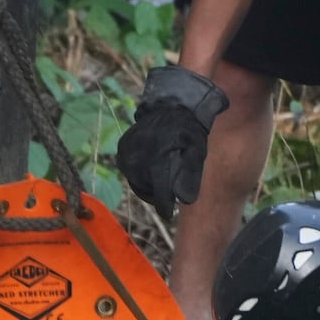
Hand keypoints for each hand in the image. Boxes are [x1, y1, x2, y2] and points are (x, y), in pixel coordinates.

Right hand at [114, 65, 229, 212]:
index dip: (164, 205)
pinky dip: (138, 174)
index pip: (159, 191)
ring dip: (146, 186)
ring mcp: (128, 151)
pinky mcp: (123, 148)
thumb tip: (185, 200)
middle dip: (156, 196)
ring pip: (135, 180)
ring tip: (159, 184)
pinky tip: (149, 171)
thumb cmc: (188, 131)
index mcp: (159, 157)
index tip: (168, 214)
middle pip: (145, 189)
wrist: (171, 105)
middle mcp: (140, 155)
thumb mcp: (196, 152)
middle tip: (167, 198)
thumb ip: (190, 176)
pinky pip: (128, 169)